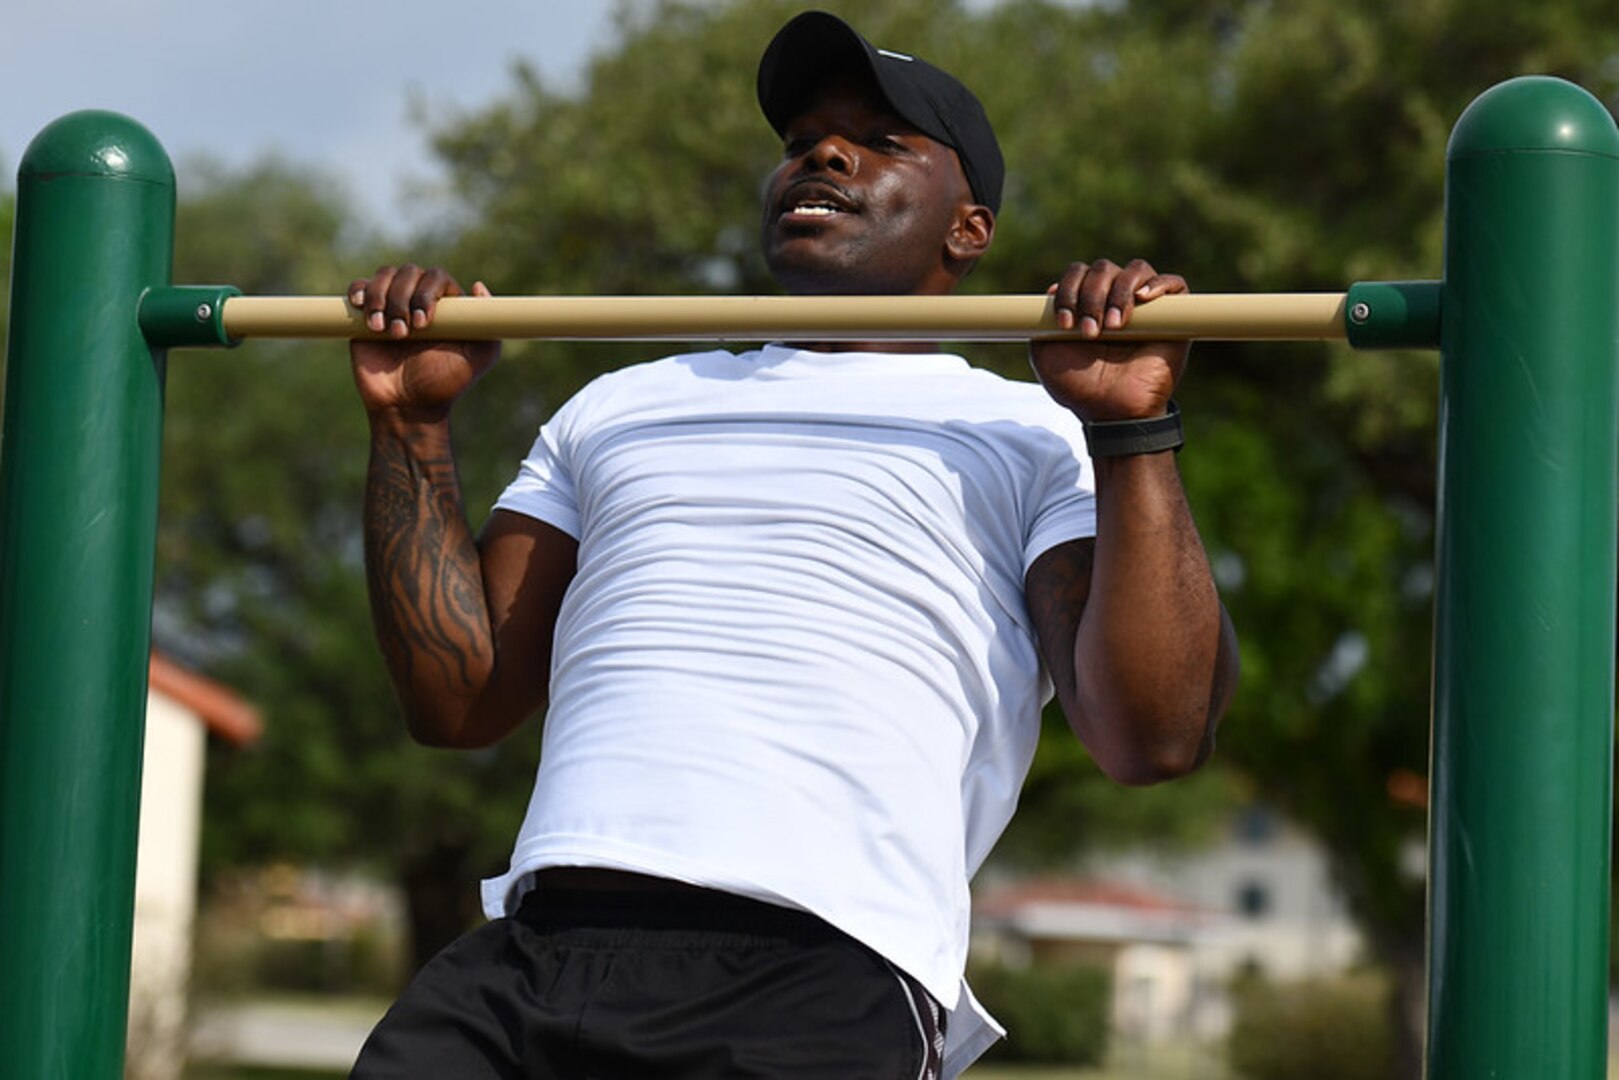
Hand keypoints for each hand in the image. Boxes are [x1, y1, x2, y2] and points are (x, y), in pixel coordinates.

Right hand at [348, 264, 499, 420]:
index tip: (423, 323)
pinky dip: (360, 290)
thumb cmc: (443, 384)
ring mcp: (392, 304)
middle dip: (403, 299)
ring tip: (381, 330)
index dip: (428, 293)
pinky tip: (362, 307)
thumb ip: (488, 328)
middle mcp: (419, 299)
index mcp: (446, 305)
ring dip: (381, 298)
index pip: (437, 277)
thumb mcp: (476, 360)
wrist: (406, 405)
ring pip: (385, 275)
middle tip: (403, 333)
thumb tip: (478, 286)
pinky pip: (359, 286)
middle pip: (409, 271)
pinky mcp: (365, 313)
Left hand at [1029, 258, 1189, 421]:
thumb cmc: (1080, 386)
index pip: (1078, 272)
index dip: (1069, 289)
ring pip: (1136, 269)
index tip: (1065, 323)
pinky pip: (1174, 284)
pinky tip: (1143, 300)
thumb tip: (1053, 289)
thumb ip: (1042, 322)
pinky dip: (1159, 284)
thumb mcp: (1045, 354)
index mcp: (1086, 304)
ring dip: (1119, 292)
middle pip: (1103, 268)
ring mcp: (1145, 306)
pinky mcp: (1174, 317)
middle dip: (1091, 296)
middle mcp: (1114, 299)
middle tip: (1090, 332)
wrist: (1112, 412)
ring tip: (1114, 326)